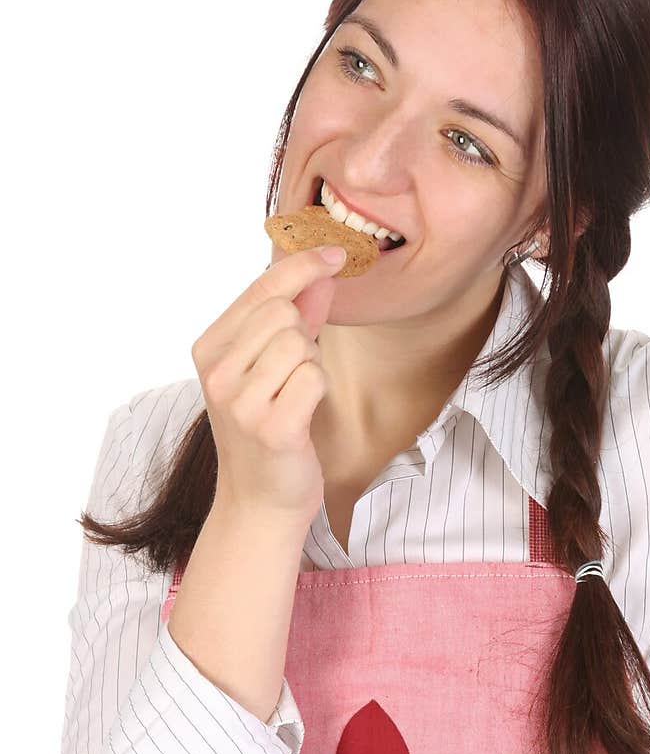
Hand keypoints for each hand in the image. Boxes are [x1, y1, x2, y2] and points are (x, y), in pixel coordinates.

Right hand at [191, 244, 346, 523]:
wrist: (260, 501)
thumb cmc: (267, 429)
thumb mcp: (272, 367)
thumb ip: (296, 318)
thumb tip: (322, 273)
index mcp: (209, 348)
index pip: (261, 288)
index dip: (303, 265)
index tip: (336, 253)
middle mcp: (216, 372)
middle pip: (282, 313)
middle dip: (303, 336)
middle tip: (292, 376)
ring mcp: (239, 401)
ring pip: (301, 345)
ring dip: (311, 367)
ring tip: (293, 398)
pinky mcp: (269, 427)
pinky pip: (314, 378)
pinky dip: (318, 391)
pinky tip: (302, 415)